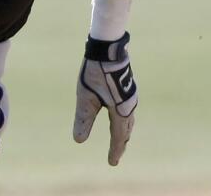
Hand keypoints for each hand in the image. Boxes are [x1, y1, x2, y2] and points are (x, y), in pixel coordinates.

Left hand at [73, 33, 137, 166]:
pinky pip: (129, 109)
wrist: (108, 48)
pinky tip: (121, 115)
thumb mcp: (85, 97)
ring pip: (129, 118)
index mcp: (120, 110)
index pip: (119, 136)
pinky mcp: (128, 86)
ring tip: (120, 138)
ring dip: (124, 130)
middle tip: (116, 155)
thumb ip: (84, 119)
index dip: (115, 150)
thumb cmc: (95, 72)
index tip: (112, 163)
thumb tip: (79, 140)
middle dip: (121, 142)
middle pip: (126, 128)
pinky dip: (125, 118)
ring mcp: (131, 94)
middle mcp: (130, 104)